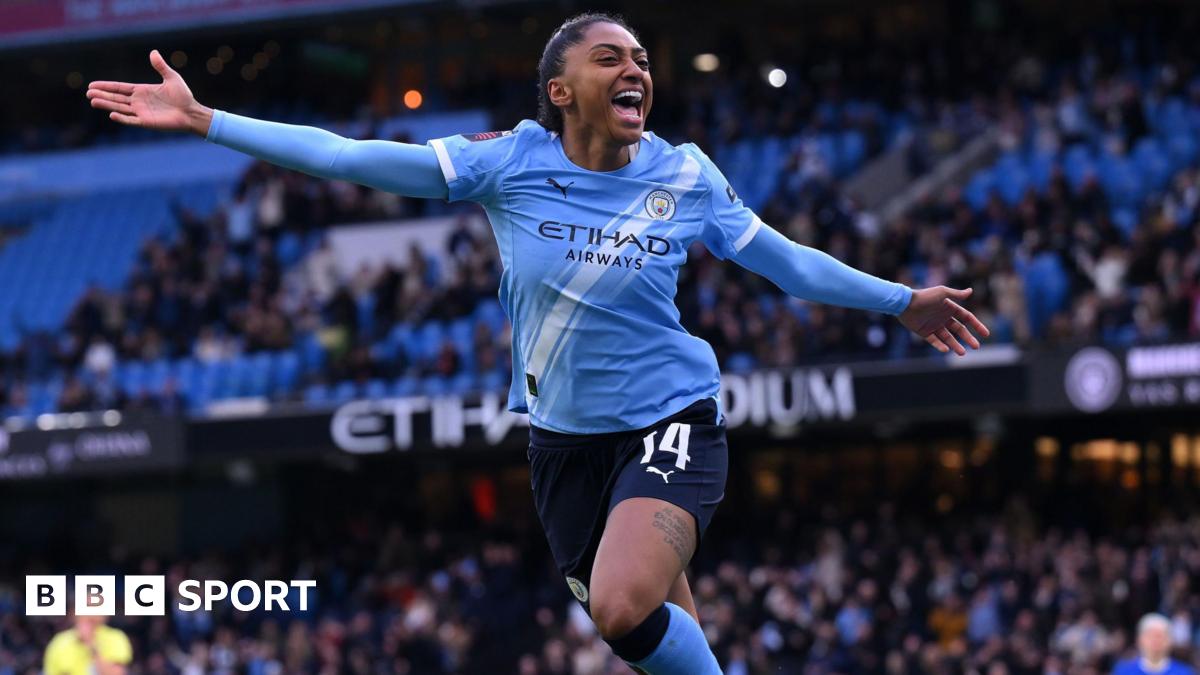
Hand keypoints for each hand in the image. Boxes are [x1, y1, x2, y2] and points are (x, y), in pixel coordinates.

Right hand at [86, 49, 211, 135]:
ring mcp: (142, 112)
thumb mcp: (171, 78)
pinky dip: (122, 118)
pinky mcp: (147, 122)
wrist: (192, 112)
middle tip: (87, 94)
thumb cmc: (183, 96)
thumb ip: (161, 66)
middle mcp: (139, 102)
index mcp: (142, 91)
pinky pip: (131, 120)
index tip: (92, 85)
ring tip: (93, 101)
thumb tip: (153, 52)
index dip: (106, 86)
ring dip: (107, 105)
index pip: (120, 88)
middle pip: (116, 98)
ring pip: (120, 108)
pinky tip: (111, 114)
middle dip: (102, 95)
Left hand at [898, 286, 989, 355]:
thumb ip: (956, 294)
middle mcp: (943, 318)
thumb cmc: (924, 296)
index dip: (977, 325)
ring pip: (948, 338)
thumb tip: (971, 291)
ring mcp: (934, 325)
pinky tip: (946, 350)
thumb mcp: (942, 293)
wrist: (905, 303)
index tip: (986, 334)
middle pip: (959, 330)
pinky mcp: (924, 332)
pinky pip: (934, 341)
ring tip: (962, 353)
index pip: (967, 318)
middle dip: (968, 338)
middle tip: (976, 346)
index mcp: (949, 308)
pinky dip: (940, 346)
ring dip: (955, 345)